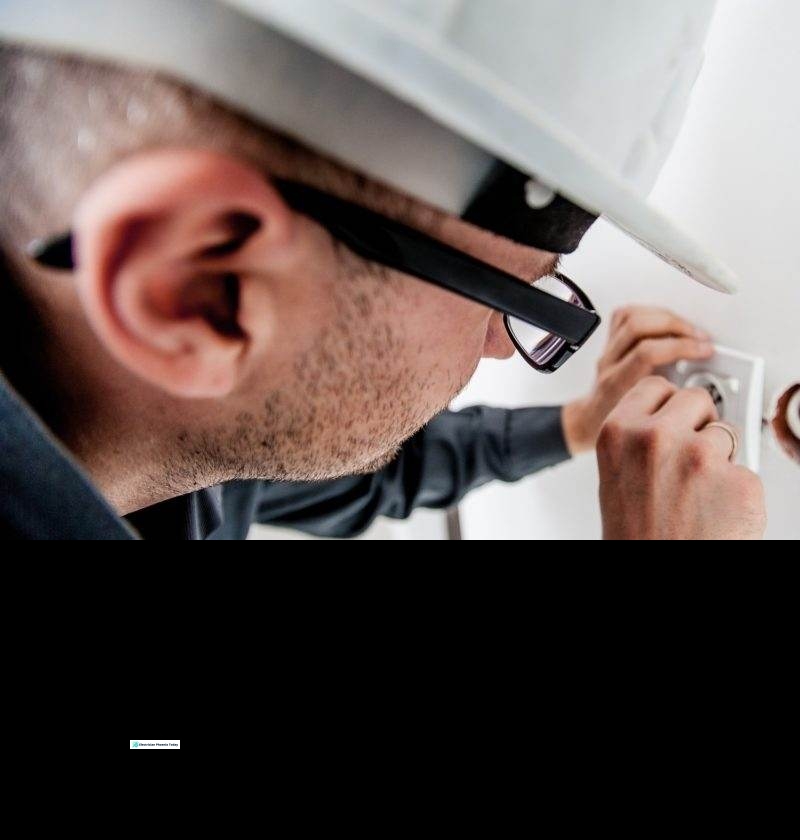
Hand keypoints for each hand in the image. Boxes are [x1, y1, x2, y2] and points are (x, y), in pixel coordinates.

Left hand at [562, 306, 714, 453]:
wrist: (592, 420)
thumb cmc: (619, 424)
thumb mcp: (649, 421)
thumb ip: (672, 405)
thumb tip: (708, 391)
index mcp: (617, 383)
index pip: (647, 352)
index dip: (681, 346)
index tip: (705, 351)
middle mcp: (609, 363)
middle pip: (638, 326)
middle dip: (676, 326)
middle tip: (700, 338)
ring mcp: (607, 350)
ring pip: (632, 316)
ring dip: (666, 317)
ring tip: (688, 329)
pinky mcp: (609, 341)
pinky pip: (625, 314)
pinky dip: (651, 312)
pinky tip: (667, 322)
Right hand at [597, 376, 765, 539]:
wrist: (657, 574)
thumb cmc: (634, 534)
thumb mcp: (615, 474)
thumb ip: (637, 437)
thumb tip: (672, 418)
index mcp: (619, 432)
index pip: (656, 386)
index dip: (667, 404)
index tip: (671, 415)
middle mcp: (657, 437)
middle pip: (695, 399)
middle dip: (697, 423)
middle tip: (687, 458)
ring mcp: (701, 457)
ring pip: (726, 434)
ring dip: (719, 458)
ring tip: (696, 493)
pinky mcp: (739, 481)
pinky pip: (747, 470)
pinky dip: (737, 491)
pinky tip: (714, 511)